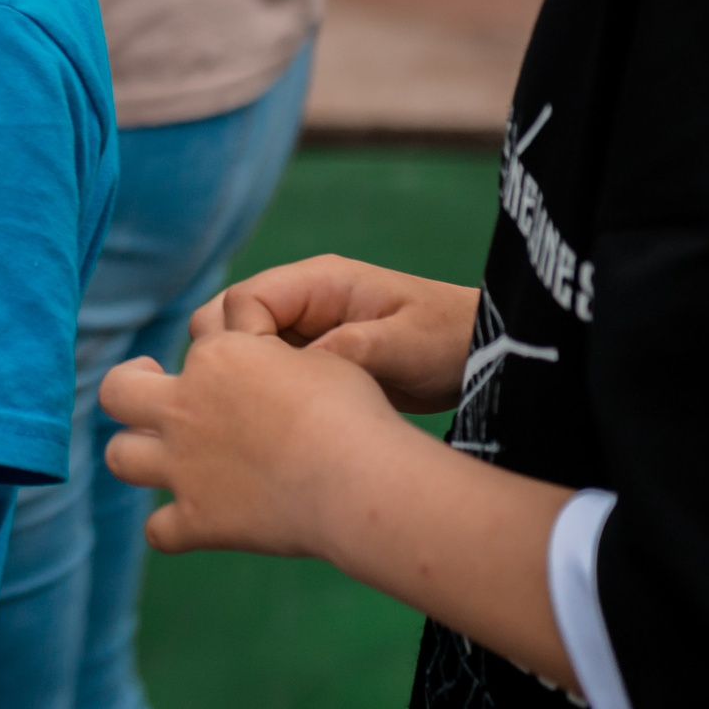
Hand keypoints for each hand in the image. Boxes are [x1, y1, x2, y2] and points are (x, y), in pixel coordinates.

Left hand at [101, 332, 421, 558]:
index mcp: (215, 357)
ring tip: (162, 458)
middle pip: (117, 391)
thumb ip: (275, 356)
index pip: (198, 345)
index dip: (219, 355)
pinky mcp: (198, 520)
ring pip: (119, 456)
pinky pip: (158, 532)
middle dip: (128, 387)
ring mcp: (183, 467)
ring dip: (135, 455)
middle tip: (154, 390)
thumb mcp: (317, 358)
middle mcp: (185, 408)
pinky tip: (189, 524)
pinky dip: (170, 530)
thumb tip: (267, 361)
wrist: (355, 479)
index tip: (246, 371)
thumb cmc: (349, 412)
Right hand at [200, 256, 477, 413]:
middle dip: (229, 361)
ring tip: (268, 421)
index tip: (260, 388)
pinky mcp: (307, 360)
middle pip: (226, 320)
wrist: (483, 360)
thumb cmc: (450, 340)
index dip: (240, 342)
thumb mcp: (407, 344)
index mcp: (319, 282)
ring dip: (244, 381)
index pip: (243, 301)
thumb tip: (295, 372)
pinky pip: (264, 372)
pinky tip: (280, 427)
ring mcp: (301, 330)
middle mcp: (300, 301)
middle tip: (254, 408)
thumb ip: (351, 349)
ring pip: (239, 349)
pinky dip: (261, 395)